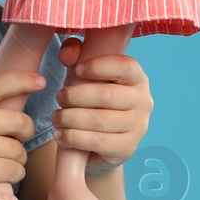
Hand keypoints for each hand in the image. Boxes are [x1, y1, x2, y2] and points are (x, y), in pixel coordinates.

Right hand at [0, 70, 47, 199]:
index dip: (21, 81)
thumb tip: (20, 110)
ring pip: (18, 150)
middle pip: (18, 121)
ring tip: (3, 163)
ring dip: (18, 160)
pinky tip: (2, 176)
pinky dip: (14, 175)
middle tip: (18, 141)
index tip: (41, 81)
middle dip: (27, 132)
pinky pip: (14, 170)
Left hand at [50, 38, 153, 174]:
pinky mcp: (127, 148)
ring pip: (101, 121)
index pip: (126, 67)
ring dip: (71, 119)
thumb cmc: (93, 99)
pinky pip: (98, 142)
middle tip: (59, 97)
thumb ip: (75, 55)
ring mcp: (138, 127)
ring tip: (56, 118)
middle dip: (76, 96)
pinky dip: (74, 138)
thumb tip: (68, 52)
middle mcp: (144, 101)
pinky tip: (60, 135)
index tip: (77, 69)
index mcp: (138, 78)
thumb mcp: (84, 75)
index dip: (100, 66)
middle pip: (108, 95)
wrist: (101, 140)